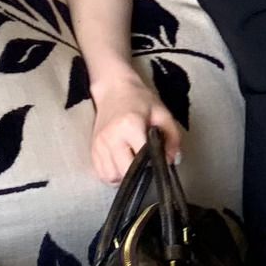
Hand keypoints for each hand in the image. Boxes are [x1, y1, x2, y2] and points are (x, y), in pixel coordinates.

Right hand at [89, 75, 184, 189]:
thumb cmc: (139, 100)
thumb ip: (172, 136)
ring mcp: (99, 144)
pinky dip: (112, 175)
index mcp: (130, 126)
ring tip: (132, 165)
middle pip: (125, 172)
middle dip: (138, 175)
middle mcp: (112, 137)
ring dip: (123, 177)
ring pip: (111, 176)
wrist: (113, 88)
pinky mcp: (93, 149)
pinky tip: (121, 166)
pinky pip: (102, 174)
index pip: (142, 158)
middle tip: (145, 165)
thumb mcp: (161, 113)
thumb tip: (172, 160)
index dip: (153, 164)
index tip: (158, 161)